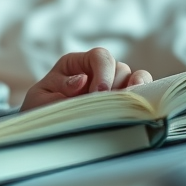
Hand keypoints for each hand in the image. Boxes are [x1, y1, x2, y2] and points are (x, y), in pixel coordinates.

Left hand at [20, 47, 151, 111]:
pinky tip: (141, 108)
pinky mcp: (123, 101)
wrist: (44, 130)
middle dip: (116, 86)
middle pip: (119, 68)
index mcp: (76, 64)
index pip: (100, 56)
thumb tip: (81, 80)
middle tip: (107, 105)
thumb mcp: (40, 99)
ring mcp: (112, 85)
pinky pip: (142, 92)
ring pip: (134, 78)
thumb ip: (58, 89)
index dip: (104, 72)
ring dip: (132, 92)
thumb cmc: (40, 111)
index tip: (99, 92)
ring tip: (126, 107)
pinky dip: (144, 97)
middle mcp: (97, 71)